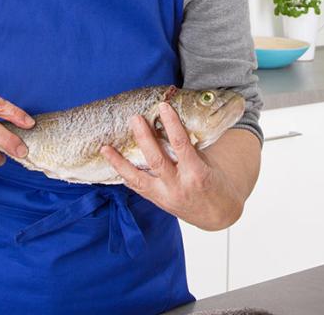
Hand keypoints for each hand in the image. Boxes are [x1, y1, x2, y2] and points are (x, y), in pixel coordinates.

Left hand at [101, 102, 243, 230]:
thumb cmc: (216, 186)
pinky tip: (113, 165)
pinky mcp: (158, 202)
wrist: (217, 215)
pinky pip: (137, 188)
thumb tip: (172, 127)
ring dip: (120, 162)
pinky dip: (125, 176)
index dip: (171, 124)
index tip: (163, 107)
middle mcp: (178, 186)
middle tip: (135, 119)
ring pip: (138, 178)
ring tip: (106, 148)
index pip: (181, 144)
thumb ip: (191, 149)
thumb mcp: (209, 165)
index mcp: (196, 173)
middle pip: (156, 159)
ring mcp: (166, 196)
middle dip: (143, 138)